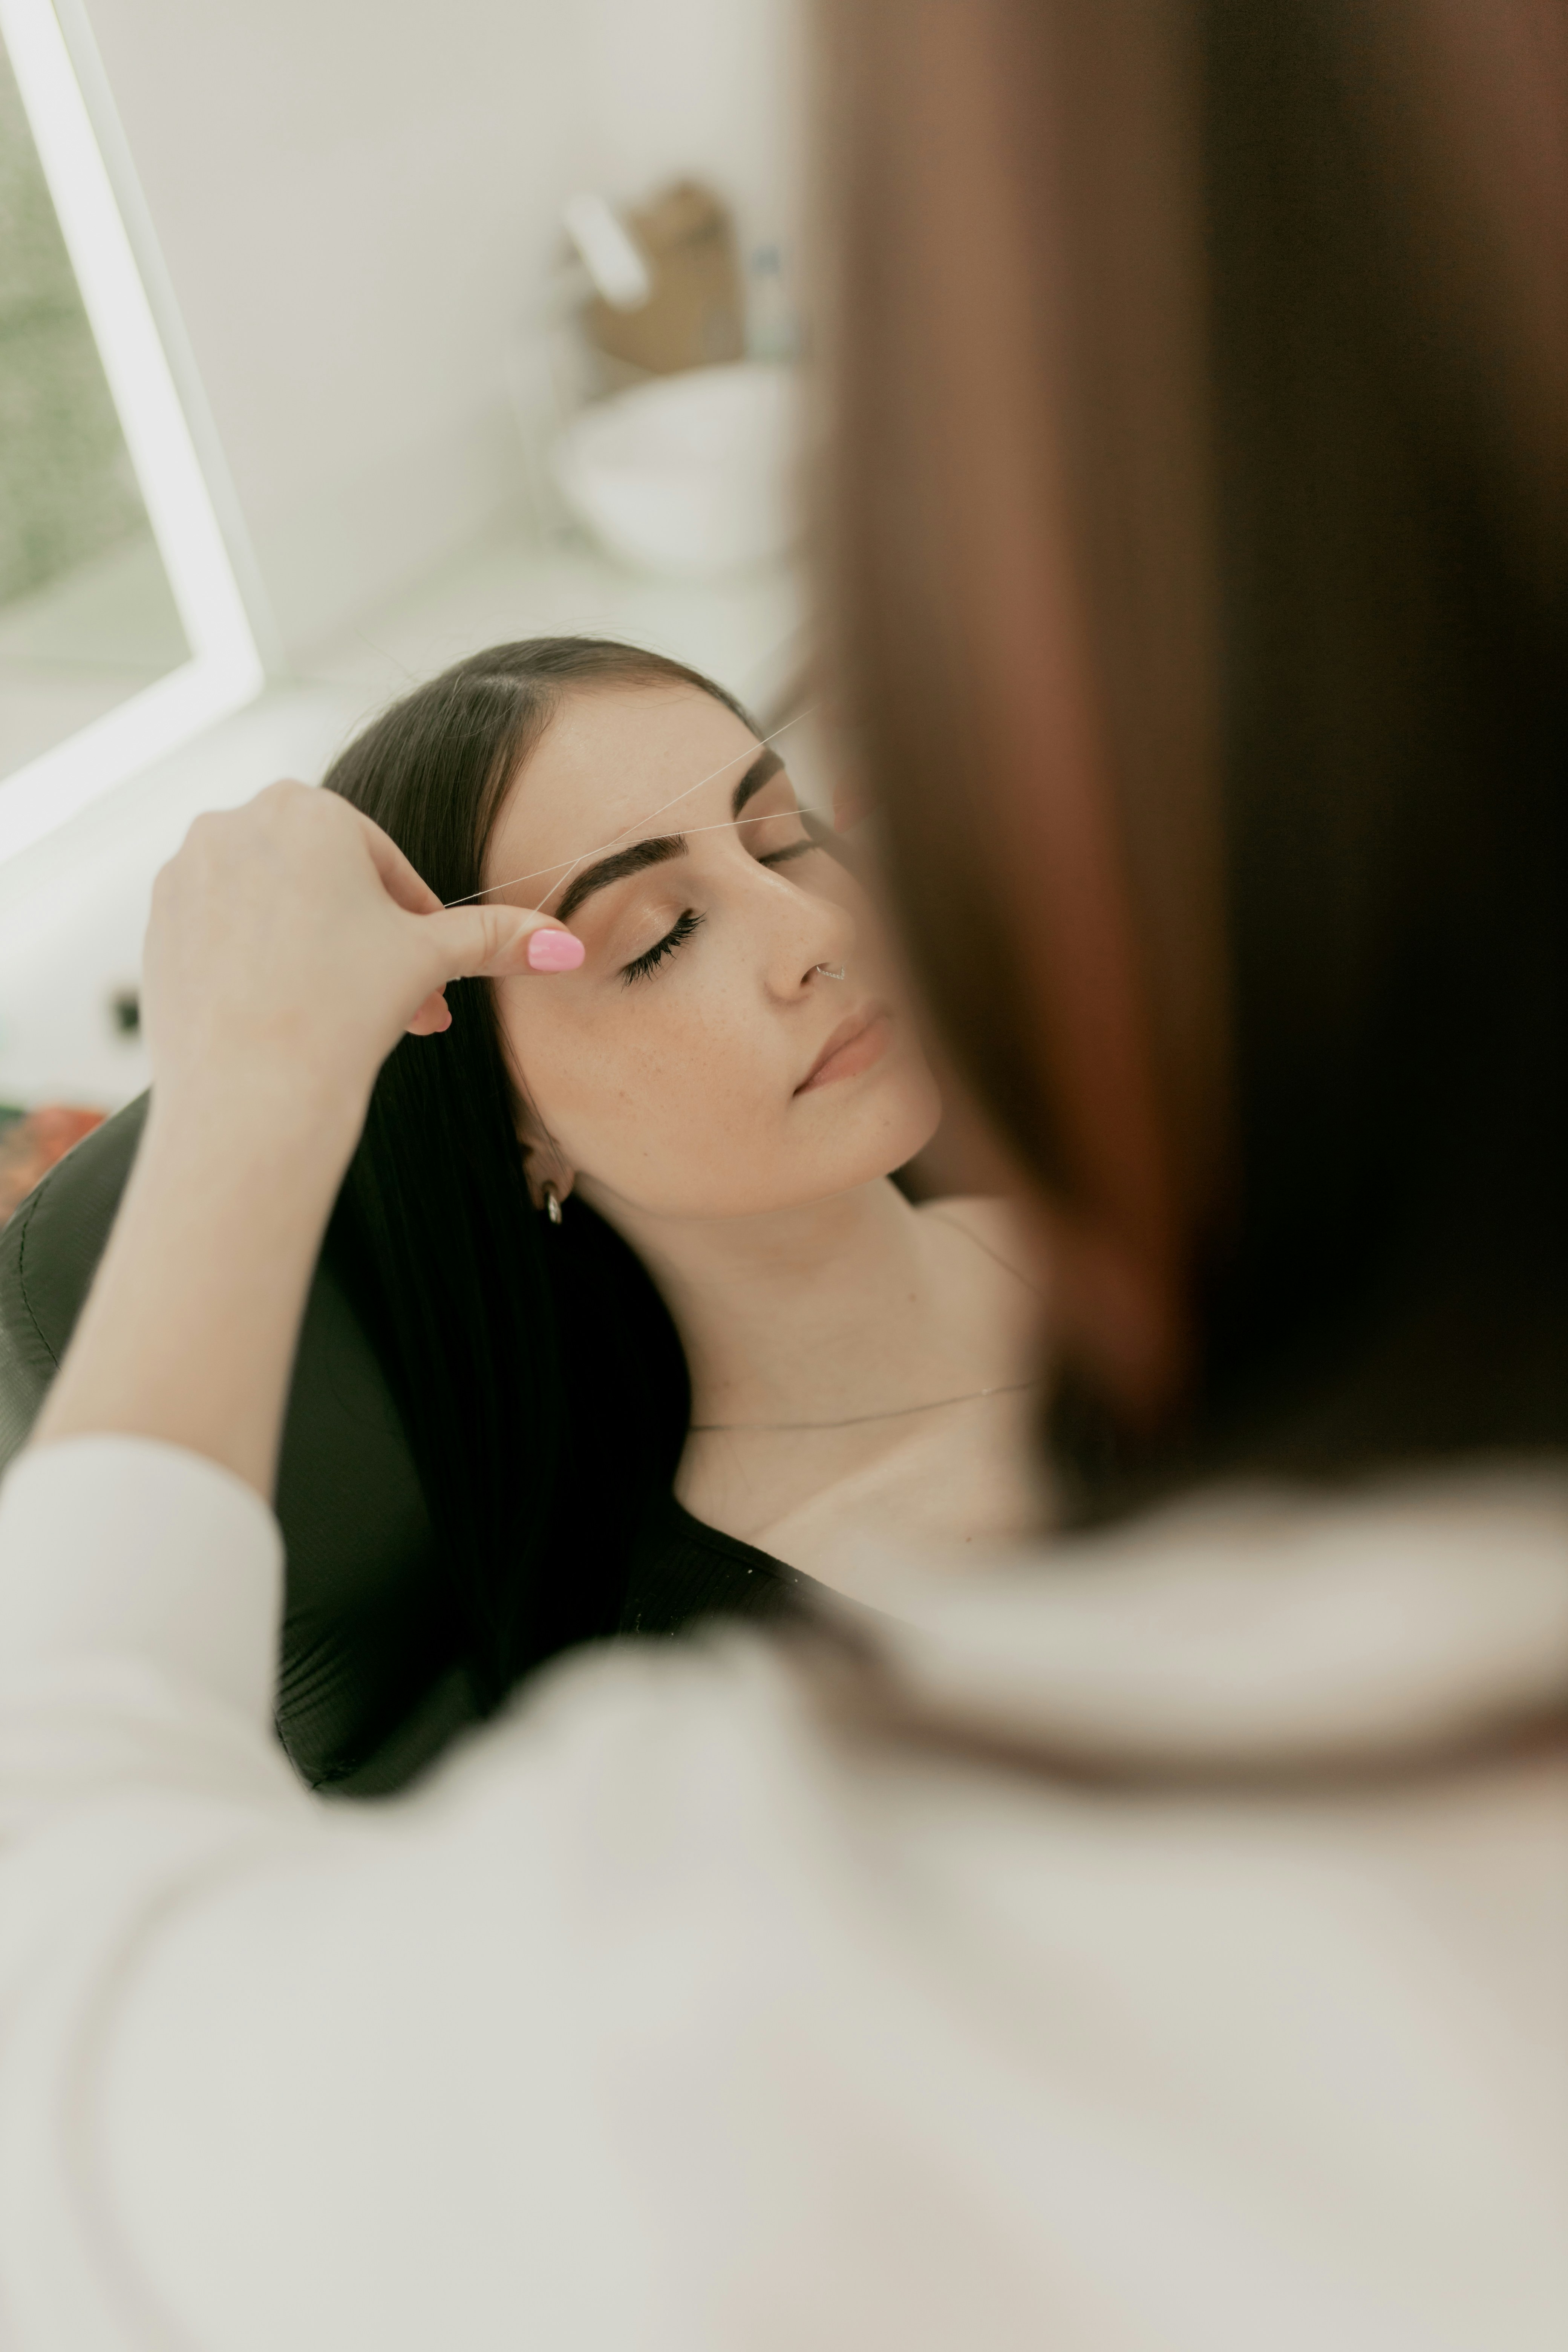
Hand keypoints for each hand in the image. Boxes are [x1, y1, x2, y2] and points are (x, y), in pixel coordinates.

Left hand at [143, 782, 581, 1139]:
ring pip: (278, 908)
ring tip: (351, 1014)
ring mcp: (188, 874)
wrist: (250, 1089)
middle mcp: (234, 823)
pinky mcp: (160, 924)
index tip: (428, 971)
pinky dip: (264, 965)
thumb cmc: (342, 1010)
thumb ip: (499, 939)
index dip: (414, 922)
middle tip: (400, 1003)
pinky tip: (291, 1015)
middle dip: (368, 944)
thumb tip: (565, 944)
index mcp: (306, 808)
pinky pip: (229, 934)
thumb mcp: (431, 961)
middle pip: (326, 883)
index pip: (380, 863)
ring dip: (321, 953)